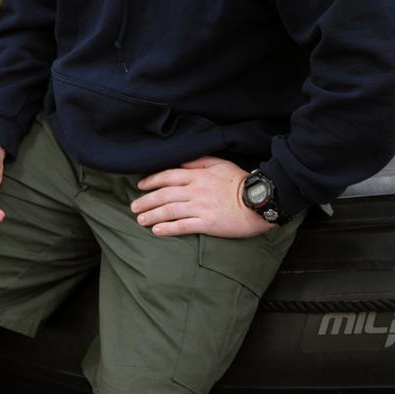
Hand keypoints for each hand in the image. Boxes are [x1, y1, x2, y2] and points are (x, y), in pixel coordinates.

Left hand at [132, 157, 274, 237]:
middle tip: (133, 207)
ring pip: (169, 211)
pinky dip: (167, 228)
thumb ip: (198, 162)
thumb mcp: (220, 163)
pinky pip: (183, 226)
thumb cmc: (241, 181)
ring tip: (140, 220)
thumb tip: (181, 162)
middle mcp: (195, 191)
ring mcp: (200, 207)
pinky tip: (157, 231)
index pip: (167, 176)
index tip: (140, 186)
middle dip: (146, 201)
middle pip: (163, 195)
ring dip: (152, 215)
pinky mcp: (208, 223)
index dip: (151, 181)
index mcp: (197, 176)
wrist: (260, 200)